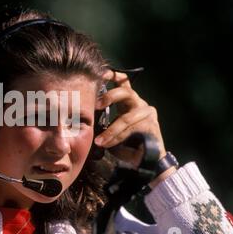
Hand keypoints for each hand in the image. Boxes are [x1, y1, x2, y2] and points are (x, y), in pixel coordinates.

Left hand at [94, 70, 175, 187]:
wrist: (144, 160)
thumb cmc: (124, 143)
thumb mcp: (110, 127)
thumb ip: (101, 118)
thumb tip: (81, 115)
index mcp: (128, 101)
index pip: (123, 82)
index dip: (113, 75)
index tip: (101, 73)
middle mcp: (138, 104)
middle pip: (125, 92)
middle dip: (109, 97)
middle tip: (95, 105)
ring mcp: (147, 114)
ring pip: (127, 117)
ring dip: (111, 130)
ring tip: (98, 141)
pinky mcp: (151, 126)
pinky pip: (131, 131)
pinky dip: (117, 138)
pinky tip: (107, 144)